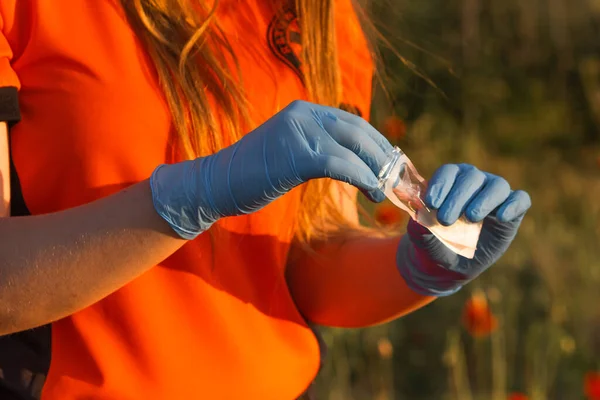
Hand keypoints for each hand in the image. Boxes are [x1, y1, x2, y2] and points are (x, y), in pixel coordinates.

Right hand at [150, 100, 391, 238]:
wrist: (216, 183)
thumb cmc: (252, 175)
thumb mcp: (290, 152)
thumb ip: (318, 148)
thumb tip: (353, 161)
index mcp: (303, 111)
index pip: (351, 121)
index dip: (376, 142)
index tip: (391, 161)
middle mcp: (303, 114)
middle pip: (357, 130)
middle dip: (382, 155)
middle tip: (397, 177)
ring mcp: (298, 131)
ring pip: (352, 146)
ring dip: (375, 170)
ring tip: (386, 190)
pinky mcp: (296, 154)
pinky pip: (340, 164)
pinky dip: (361, 178)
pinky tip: (371, 190)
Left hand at [396, 164, 531, 295]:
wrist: (449, 264)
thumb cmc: (433, 242)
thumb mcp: (421, 237)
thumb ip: (419, 225)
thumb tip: (419, 214)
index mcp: (450, 181)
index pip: (449, 172)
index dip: (441, 184)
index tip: (431, 203)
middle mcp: (474, 182)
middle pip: (471, 177)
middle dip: (458, 197)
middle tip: (445, 220)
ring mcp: (494, 195)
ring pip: (497, 185)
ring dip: (484, 199)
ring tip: (471, 217)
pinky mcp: (512, 212)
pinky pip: (520, 200)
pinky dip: (513, 205)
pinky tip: (501, 217)